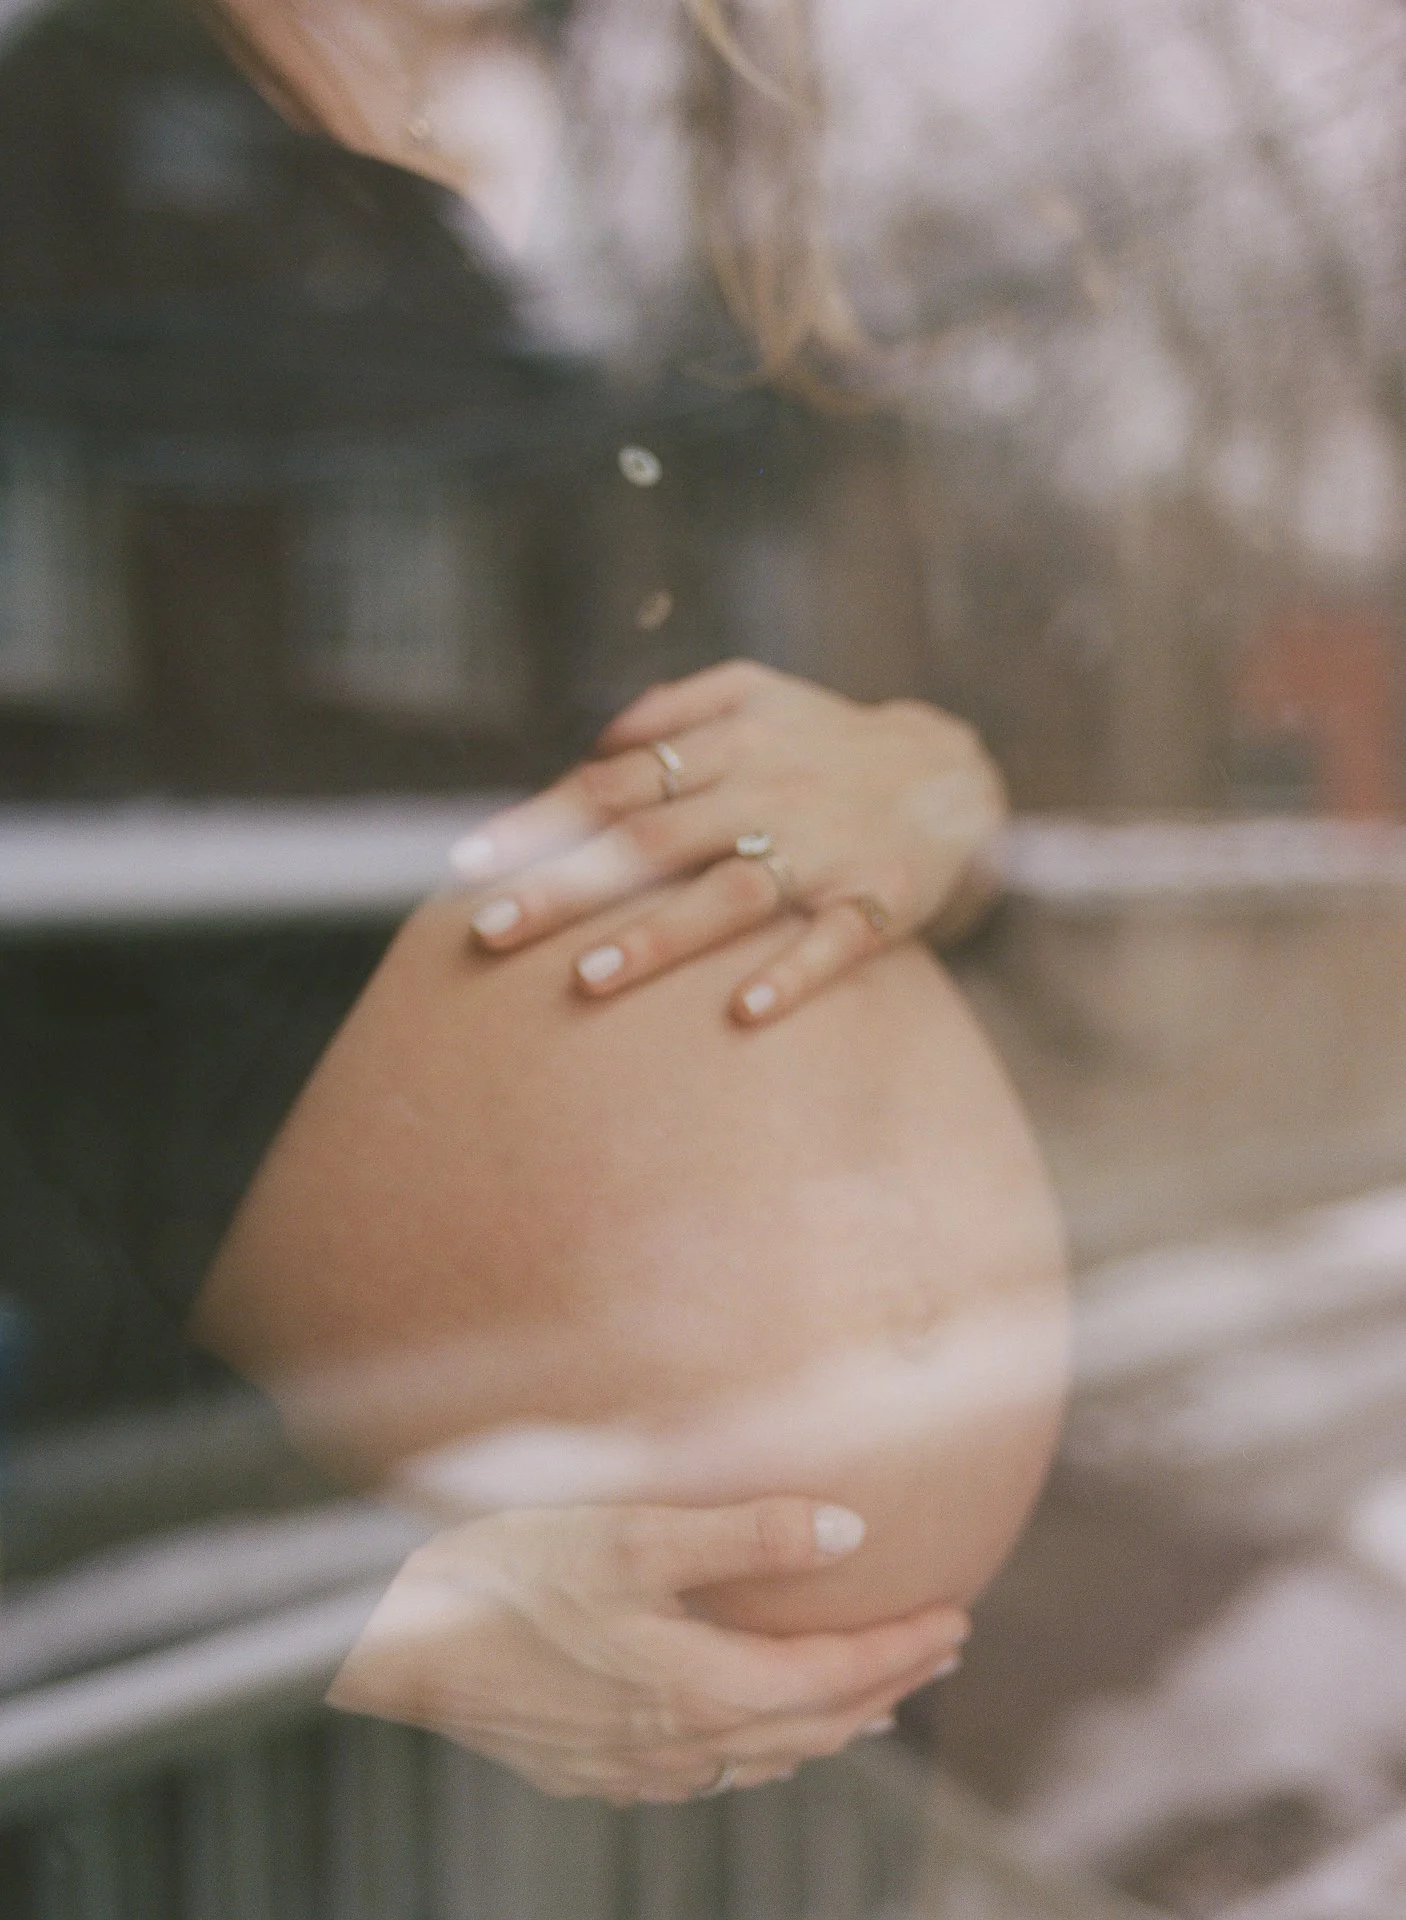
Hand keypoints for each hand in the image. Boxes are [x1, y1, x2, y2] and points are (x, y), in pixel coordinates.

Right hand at [327, 1496, 969, 1804]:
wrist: (391, 1639)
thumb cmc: (508, 1571)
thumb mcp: (630, 1533)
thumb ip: (745, 1532)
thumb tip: (852, 1529)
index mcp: (700, 1688)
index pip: (835, 1681)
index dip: (903, 1650)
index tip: (958, 1618)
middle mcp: (678, 1745)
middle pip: (813, 1729)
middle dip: (886, 1688)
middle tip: (939, 1651)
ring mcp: (632, 1768)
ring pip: (762, 1761)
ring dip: (829, 1726)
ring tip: (873, 1700)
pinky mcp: (589, 1769)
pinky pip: (707, 1774)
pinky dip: (760, 1749)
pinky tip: (753, 1734)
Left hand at [450, 662, 1006, 1025]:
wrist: (953, 773)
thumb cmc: (824, 742)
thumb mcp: (756, 692)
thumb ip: (672, 709)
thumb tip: (594, 747)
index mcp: (729, 746)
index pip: (617, 783)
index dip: (541, 820)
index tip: (467, 862)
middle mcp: (769, 794)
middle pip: (653, 842)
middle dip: (567, 886)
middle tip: (491, 930)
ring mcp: (825, 849)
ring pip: (732, 894)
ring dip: (660, 936)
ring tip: (588, 979)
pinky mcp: (881, 899)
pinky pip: (836, 942)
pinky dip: (793, 972)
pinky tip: (745, 1010)